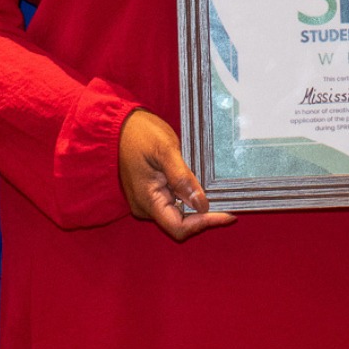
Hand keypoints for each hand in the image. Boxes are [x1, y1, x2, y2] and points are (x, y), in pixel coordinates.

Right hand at [118, 109, 235, 242]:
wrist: (120, 122)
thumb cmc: (140, 133)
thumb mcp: (165, 150)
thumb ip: (182, 178)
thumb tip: (202, 205)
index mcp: (147, 199)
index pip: (178, 227)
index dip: (204, 223)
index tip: (228, 215)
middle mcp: (145, 206)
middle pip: (179, 223)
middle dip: (203, 215)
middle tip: (228, 202)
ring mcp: (146, 200)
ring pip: (177, 213)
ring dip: (196, 206)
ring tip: (217, 193)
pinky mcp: (149, 192)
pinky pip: (171, 202)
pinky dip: (187, 197)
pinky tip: (198, 186)